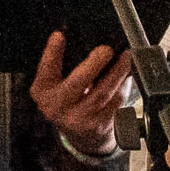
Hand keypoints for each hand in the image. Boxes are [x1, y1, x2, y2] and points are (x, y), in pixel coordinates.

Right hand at [30, 31, 131, 155]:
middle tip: (106, 50)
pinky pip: (115, 103)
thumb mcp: (54, 83)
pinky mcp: (99, 125)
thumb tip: (68, 36)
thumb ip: (57, 62)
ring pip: (102, 93)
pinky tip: (126, 74)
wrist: (80, 134)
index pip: (45, 70)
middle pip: (77, 84)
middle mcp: (58, 108)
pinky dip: (122, 86)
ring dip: (116, 73)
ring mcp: (79, 119)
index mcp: (43, 93)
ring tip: (124, 57)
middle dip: (93, 64)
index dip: (51, 53)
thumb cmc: (68, 101)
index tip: (59, 36)